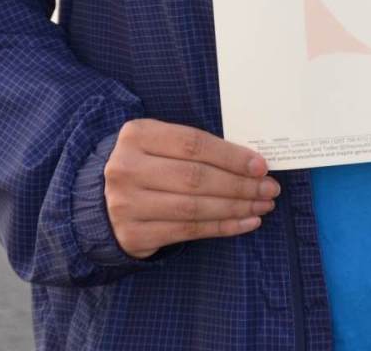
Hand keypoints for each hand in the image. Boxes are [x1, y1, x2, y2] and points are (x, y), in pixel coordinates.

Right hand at [103, 119, 279, 257]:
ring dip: (236, 208)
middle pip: (196, 177)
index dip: (230, 156)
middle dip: (240, 185)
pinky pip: (188, 231)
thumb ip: (193, 147)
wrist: (101, 201)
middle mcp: (127, 168)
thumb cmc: (144, 164)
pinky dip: (221, 227)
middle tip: (269, 189)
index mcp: (136, 135)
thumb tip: (249, 160)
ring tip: (262, 205)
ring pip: (194, 207)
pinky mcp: (134, 235)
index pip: (193, 144)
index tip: (261, 165)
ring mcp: (127, 204)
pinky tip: (244, 223)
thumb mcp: (158, 143)